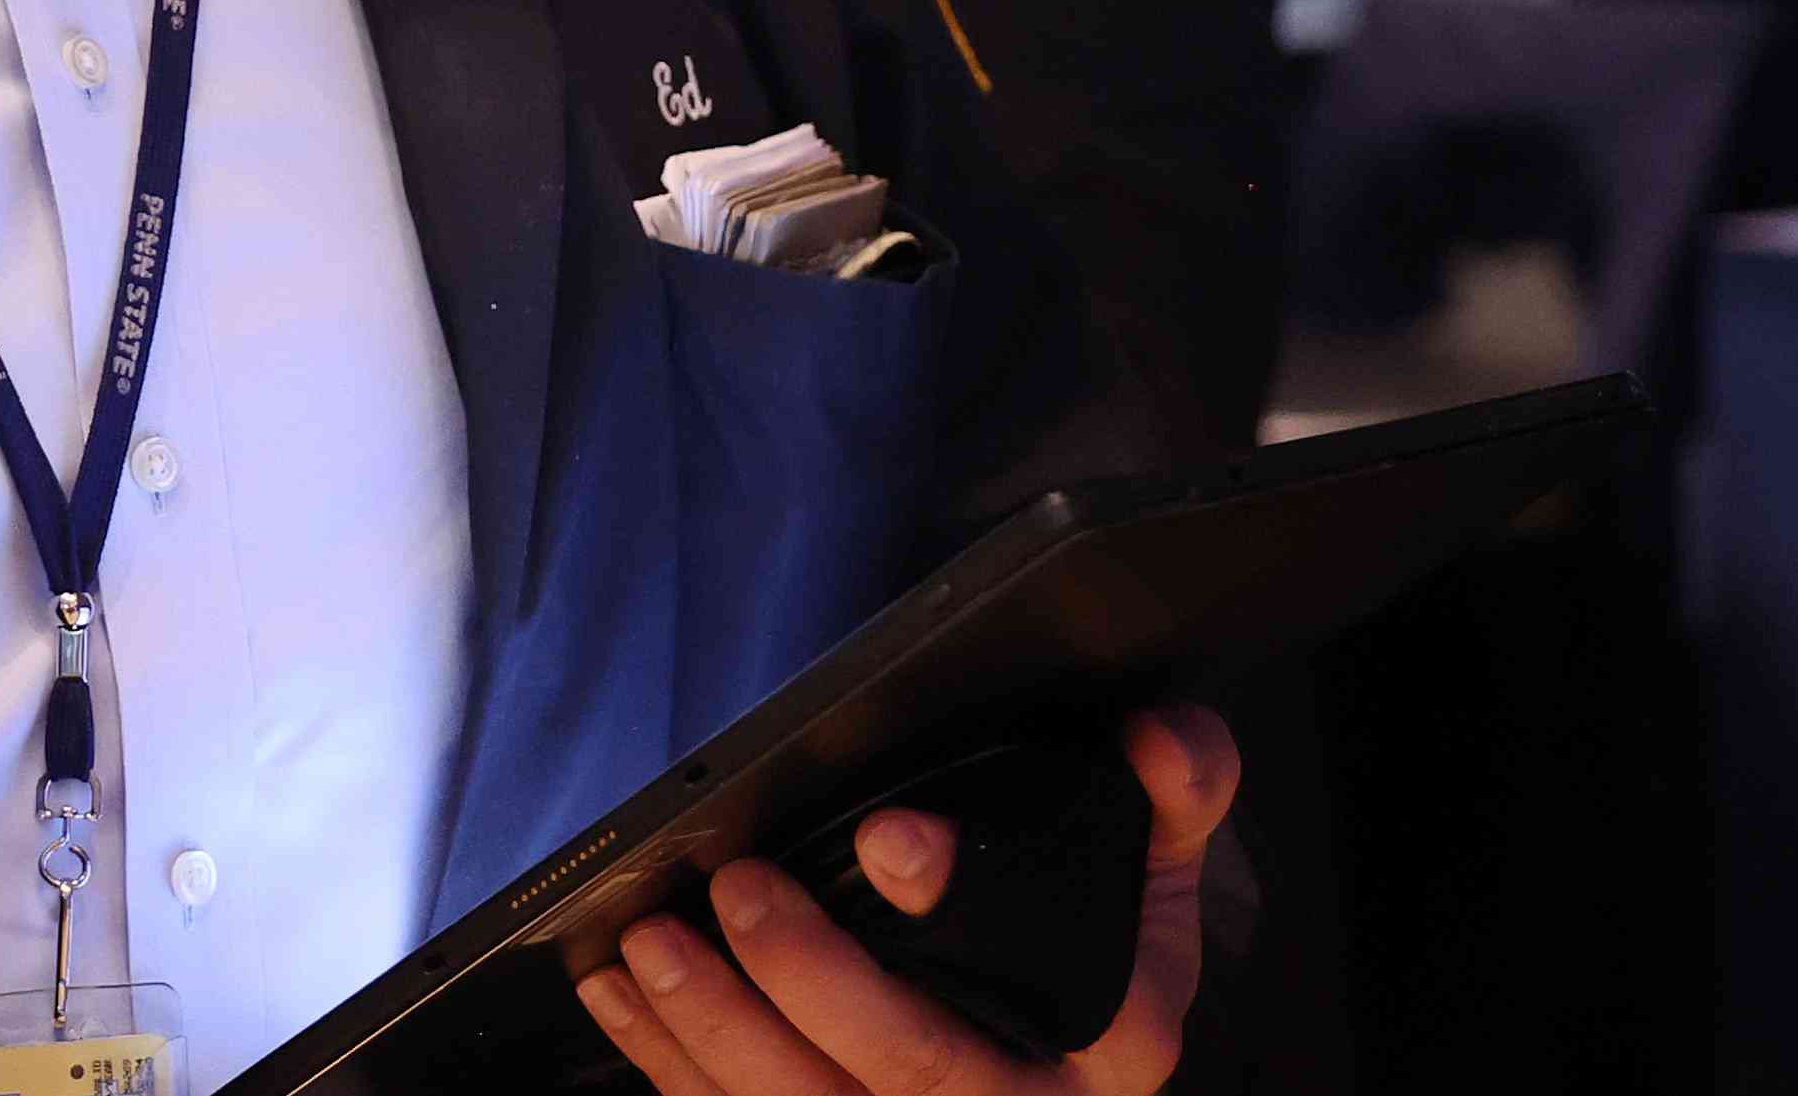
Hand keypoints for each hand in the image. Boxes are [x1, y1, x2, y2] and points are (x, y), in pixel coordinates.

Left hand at [574, 704, 1238, 1094]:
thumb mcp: (1155, 875)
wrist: (1073, 1061)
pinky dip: (672, 1069)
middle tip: (733, 888)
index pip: (1048, 981)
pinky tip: (623, 1001)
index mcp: (1109, 1038)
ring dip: (714, 1035)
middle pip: (909, 1071)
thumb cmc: (1097, 953)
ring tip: (649, 945)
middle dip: (806, 981)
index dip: (959, 904)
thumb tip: (1164, 735)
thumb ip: (1174, 794)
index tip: (888, 839)